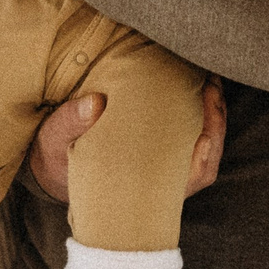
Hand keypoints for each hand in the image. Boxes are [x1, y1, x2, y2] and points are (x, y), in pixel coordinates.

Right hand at [29, 82, 225, 202]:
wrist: (53, 164)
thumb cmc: (58, 155)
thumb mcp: (56, 139)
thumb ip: (71, 122)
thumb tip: (95, 103)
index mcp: (139, 186)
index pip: (188, 179)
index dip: (203, 160)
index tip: (205, 137)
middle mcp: (158, 180)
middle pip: (205, 161)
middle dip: (215, 124)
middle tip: (211, 87)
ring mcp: (163, 164)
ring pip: (205, 147)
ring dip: (212, 115)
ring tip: (209, 82)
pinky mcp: (161, 147)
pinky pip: (194, 135)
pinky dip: (202, 112)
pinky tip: (200, 86)